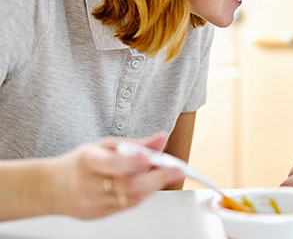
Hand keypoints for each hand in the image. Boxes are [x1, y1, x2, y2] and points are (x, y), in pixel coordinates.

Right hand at [46, 133, 184, 218]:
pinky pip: (128, 206)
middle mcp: (88, 184)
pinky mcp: (99, 215)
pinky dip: (144, 194)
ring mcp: (93, 203)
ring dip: (154, 185)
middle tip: (177, 169)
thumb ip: (135, 144)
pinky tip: (150, 184)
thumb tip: (161, 138)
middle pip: (127, 185)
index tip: (152, 157)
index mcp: (87, 161)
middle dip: (157, 177)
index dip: (132, 161)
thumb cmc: (83, 162)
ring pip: (131, 198)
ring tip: (167, 173)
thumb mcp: (105, 145)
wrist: (53, 187)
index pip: (112, 163)